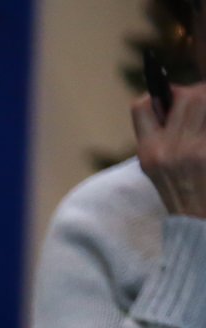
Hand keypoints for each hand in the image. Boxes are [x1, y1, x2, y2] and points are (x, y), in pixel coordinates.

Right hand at [135, 83, 205, 218]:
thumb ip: (158, 134)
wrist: (196, 219)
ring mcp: (195, 151)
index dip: (158, 97)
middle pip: (188, 96)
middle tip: (200, 101)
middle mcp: (170, 149)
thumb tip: (169, 99)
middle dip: (197, 93)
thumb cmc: (177, 190)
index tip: (171, 100)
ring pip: (205, 101)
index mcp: (149, 151)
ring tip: (204, 115)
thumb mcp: (154, 166)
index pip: (142, 106)